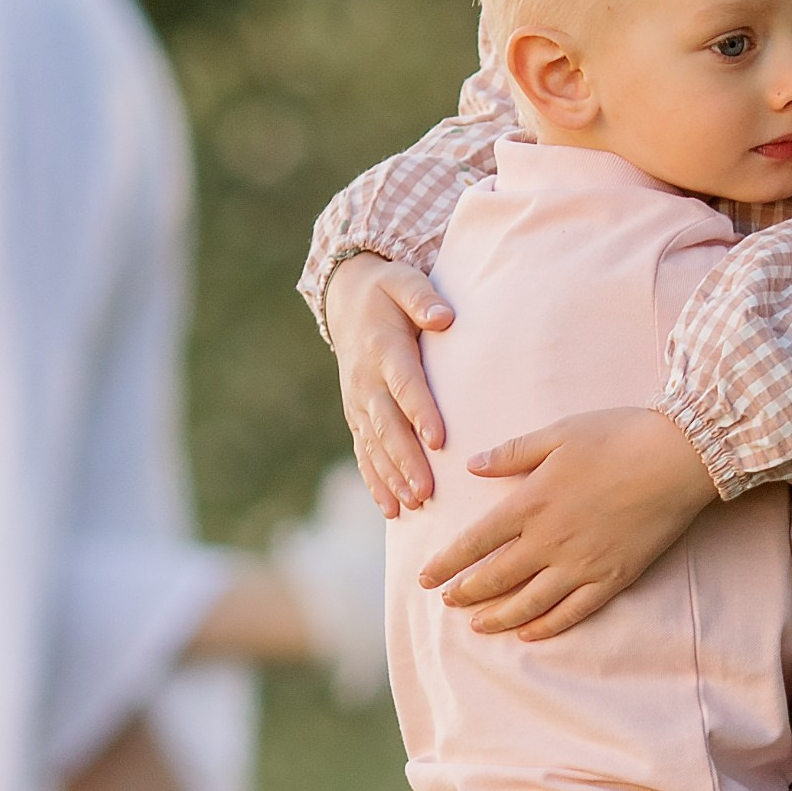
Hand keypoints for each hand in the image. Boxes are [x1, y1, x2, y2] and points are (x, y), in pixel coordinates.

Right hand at [324, 253, 453, 514]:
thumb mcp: (404, 281)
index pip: (404, 384)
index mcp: (382, 348)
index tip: (438, 439)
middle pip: (387, 425)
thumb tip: (444, 317)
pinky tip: (390, 509)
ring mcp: (358, 402)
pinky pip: (364, 452)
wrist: (347, 300)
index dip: (420, 412)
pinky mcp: (356, 416)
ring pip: (374, 445)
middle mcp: (366, 381)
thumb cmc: (388, 291)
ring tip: (413, 505)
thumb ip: (423, 298)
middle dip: (406, 459)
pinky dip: (375, 481)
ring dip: (392, 476)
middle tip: (426, 491)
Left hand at [423, 406, 719, 639]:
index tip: (426, 578)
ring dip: (498, 617)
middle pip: (495, 577)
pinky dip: (547, 626)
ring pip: (529, 603)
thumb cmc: (618, 436)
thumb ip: (512, 453)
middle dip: (465, 593)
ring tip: (477, 626)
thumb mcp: (557, 434)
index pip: (474, 542)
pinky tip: (529, 634)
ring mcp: (581, 564)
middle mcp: (549, 540)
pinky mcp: (612, 578)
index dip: (447, 563)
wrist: (679, 456)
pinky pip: (572, 612)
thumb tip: (472, 465)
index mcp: (531, 502)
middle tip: (447, 602)